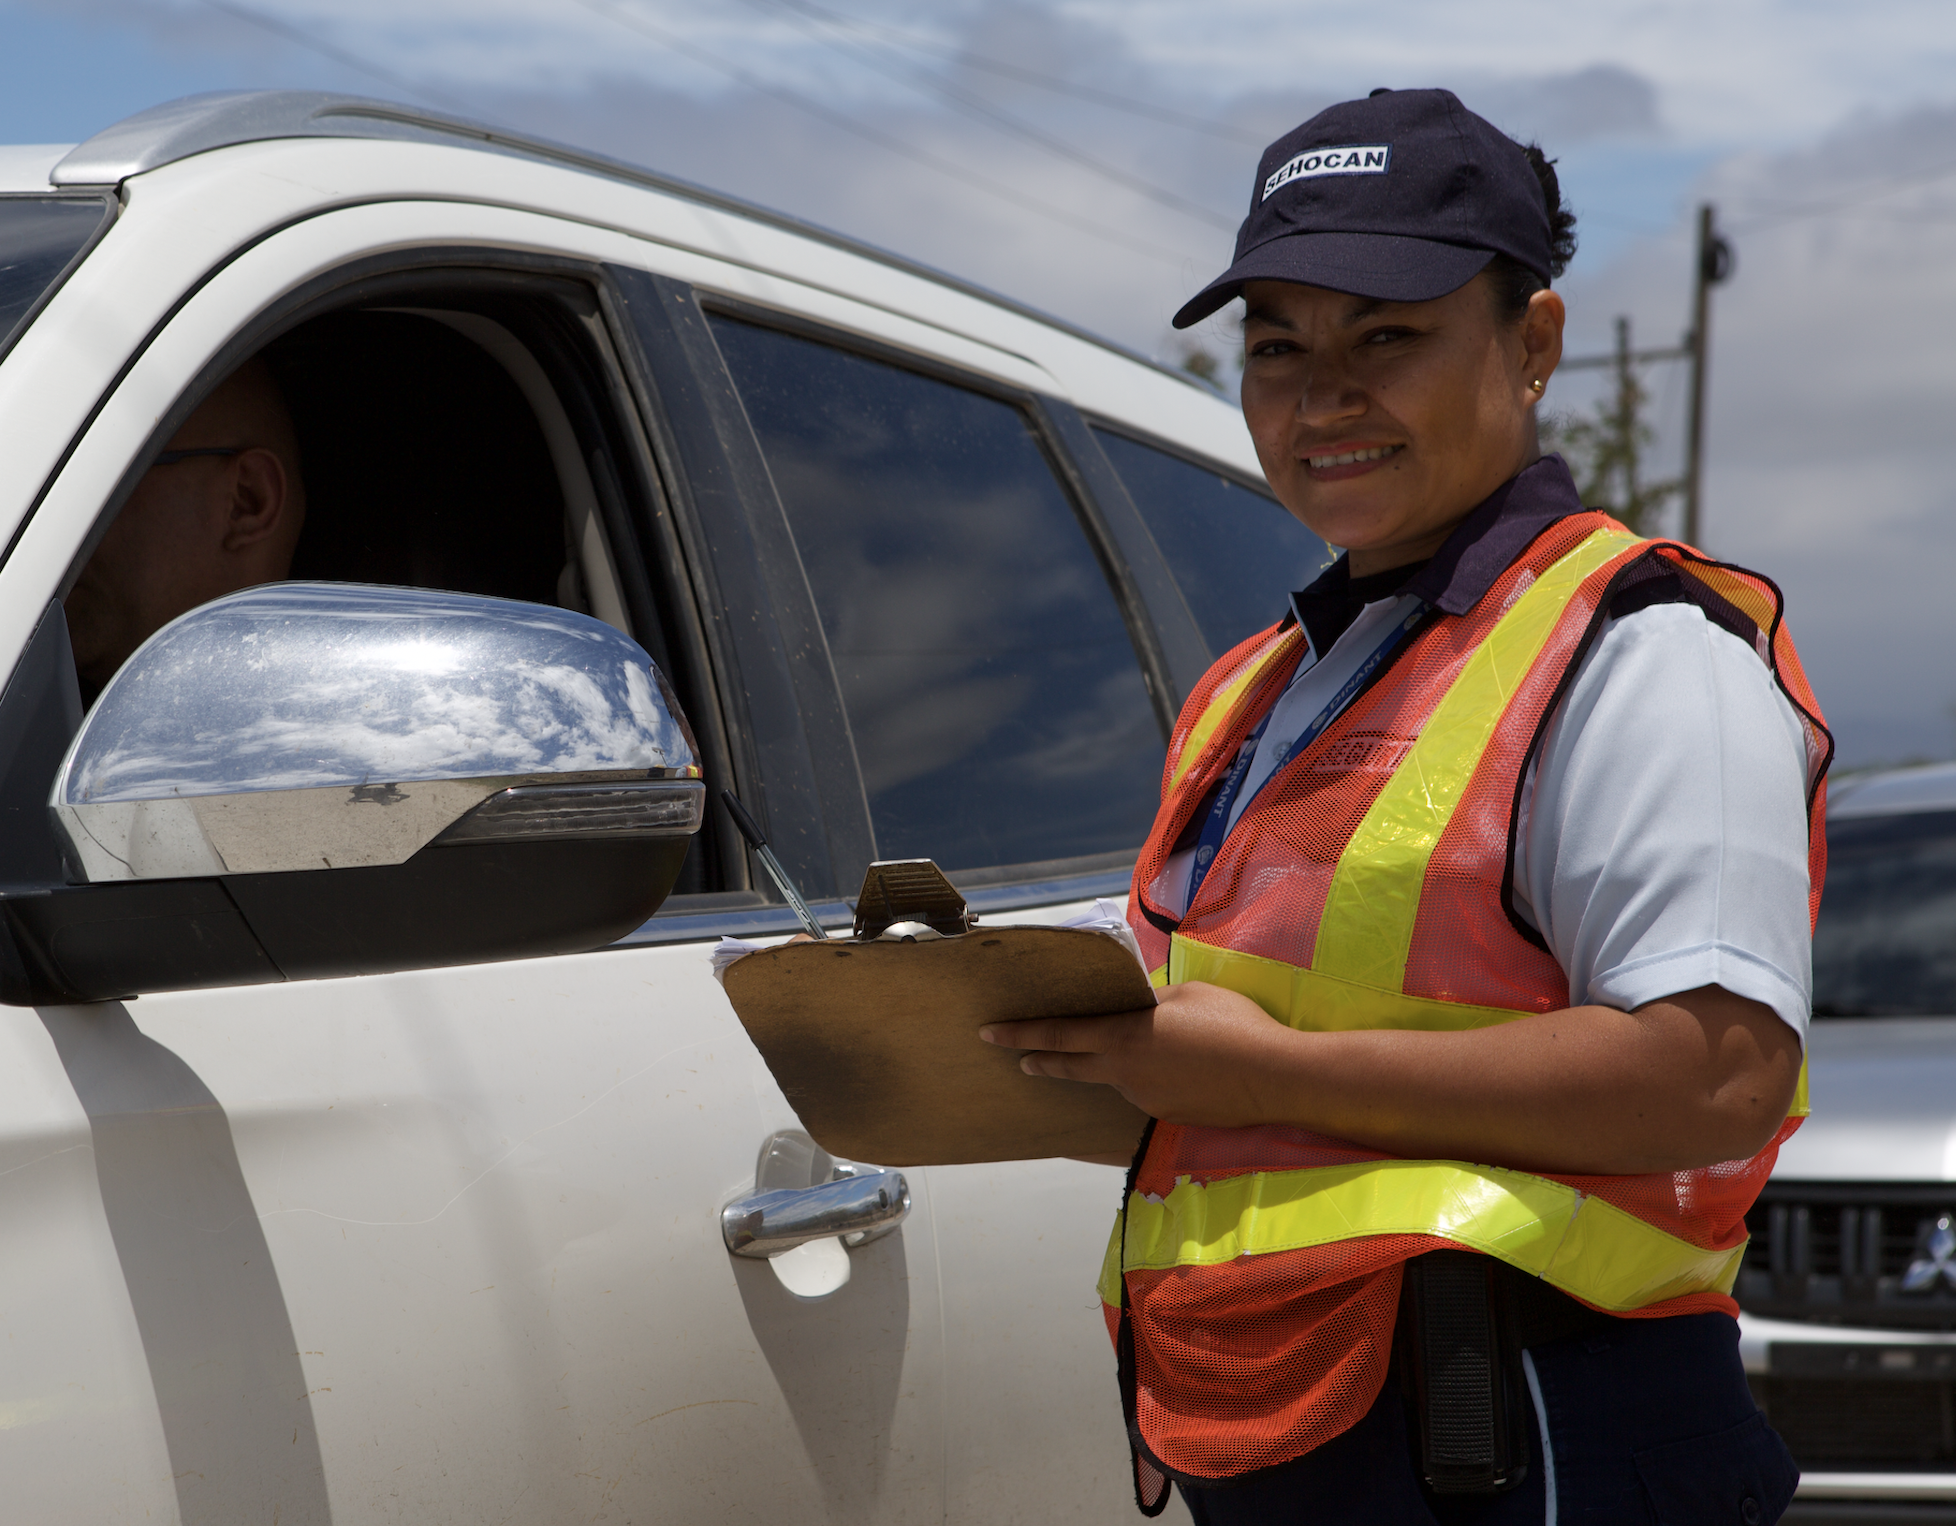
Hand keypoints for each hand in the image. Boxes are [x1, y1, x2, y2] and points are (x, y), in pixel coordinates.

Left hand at [979, 981, 1294, 1126]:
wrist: (1273, 1077)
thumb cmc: (1231, 1025)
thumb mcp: (1186, 994)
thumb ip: (1152, 1001)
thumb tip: (1138, 1005)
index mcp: (1123, 1036)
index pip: (1059, 1034)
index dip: (1022, 1033)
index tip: (991, 1033)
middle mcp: (1124, 1073)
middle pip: (1071, 1066)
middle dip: (1041, 1060)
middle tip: (1020, 1058)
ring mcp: (1144, 1098)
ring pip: (1117, 1077)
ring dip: (1115, 1065)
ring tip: (1147, 1047)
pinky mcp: (1168, 1115)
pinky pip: (1147, 1090)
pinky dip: (1148, 1078)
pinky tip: (1177, 1068)